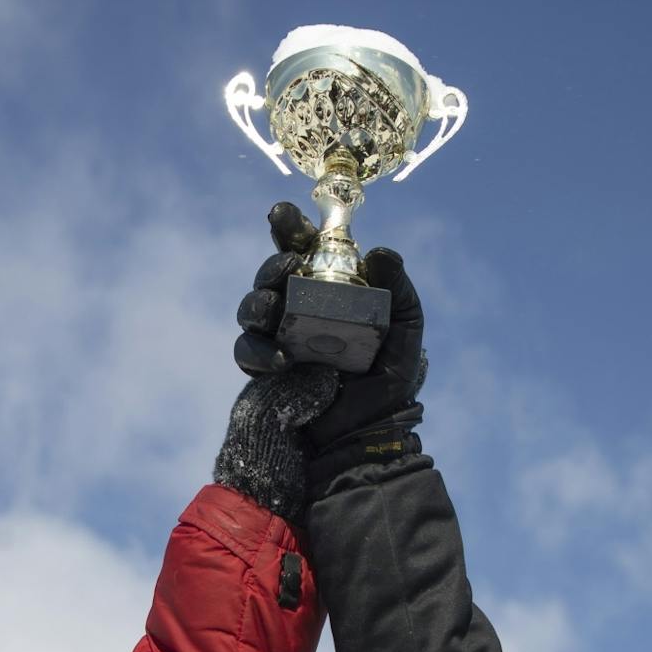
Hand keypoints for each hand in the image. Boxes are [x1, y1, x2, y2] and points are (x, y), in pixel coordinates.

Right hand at [233, 202, 425, 459]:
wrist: (367, 434)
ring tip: (273, 310)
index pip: (305, 249)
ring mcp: (278, 338)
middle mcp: (299, 308)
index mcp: (330, 289)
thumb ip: (400, 292)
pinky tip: (280, 361)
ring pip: (252, 308)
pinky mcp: (263, 370)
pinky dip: (258, 351)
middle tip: (288, 268)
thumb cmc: (387, 381)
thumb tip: (381, 252)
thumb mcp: (404, 333)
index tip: (282, 216)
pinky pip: (247, 351)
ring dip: (257, 303)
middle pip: (271, 274)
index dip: (290, 228)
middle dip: (272, 266)